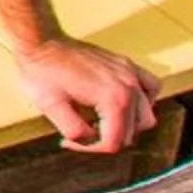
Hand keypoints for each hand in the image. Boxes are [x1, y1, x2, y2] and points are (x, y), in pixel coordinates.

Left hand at [18, 38, 157, 154]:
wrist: (41, 42)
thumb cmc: (43, 71)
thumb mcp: (52, 108)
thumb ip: (76, 132)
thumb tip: (89, 139)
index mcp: (112, 98)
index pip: (113, 143)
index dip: (90, 149)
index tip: (71, 142)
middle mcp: (127, 85)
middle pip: (131, 133)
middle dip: (107, 140)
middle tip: (84, 135)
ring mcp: (129, 72)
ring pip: (146, 116)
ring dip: (128, 126)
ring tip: (104, 124)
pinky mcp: (126, 64)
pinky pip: (151, 87)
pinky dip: (144, 102)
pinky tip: (125, 105)